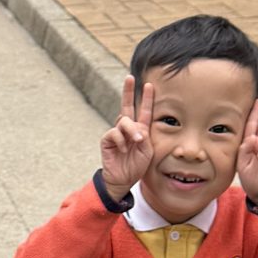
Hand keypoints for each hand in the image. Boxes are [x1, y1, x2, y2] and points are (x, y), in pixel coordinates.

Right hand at [99, 77, 156, 202]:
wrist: (124, 179)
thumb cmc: (137, 165)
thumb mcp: (148, 150)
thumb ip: (145, 137)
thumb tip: (137, 128)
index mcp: (140, 129)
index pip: (144, 110)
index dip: (147, 98)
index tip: (150, 85)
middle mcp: (128, 128)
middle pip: (127, 106)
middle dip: (128, 91)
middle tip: (130, 78)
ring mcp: (117, 133)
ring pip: (124, 121)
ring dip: (132, 130)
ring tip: (137, 141)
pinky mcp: (107, 140)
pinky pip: (114, 133)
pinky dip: (121, 140)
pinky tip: (124, 149)